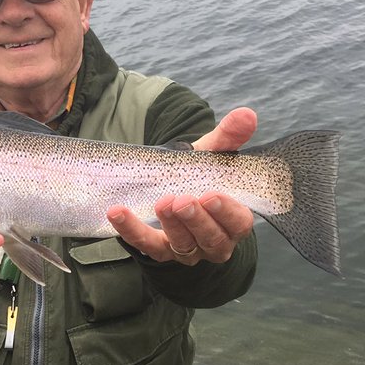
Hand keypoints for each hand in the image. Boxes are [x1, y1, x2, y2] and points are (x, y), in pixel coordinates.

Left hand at [106, 108, 257, 264]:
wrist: (171, 187)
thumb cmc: (200, 176)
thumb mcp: (213, 157)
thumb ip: (229, 138)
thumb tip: (246, 115)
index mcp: (233, 220)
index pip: (238, 223)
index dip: (226, 212)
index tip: (211, 195)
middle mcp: (214, 241)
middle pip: (211, 239)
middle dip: (196, 220)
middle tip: (181, 200)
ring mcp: (187, 250)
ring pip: (183, 245)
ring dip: (171, 225)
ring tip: (160, 203)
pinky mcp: (159, 250)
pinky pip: (145, 244)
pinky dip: (130, 230)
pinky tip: (118, 212)